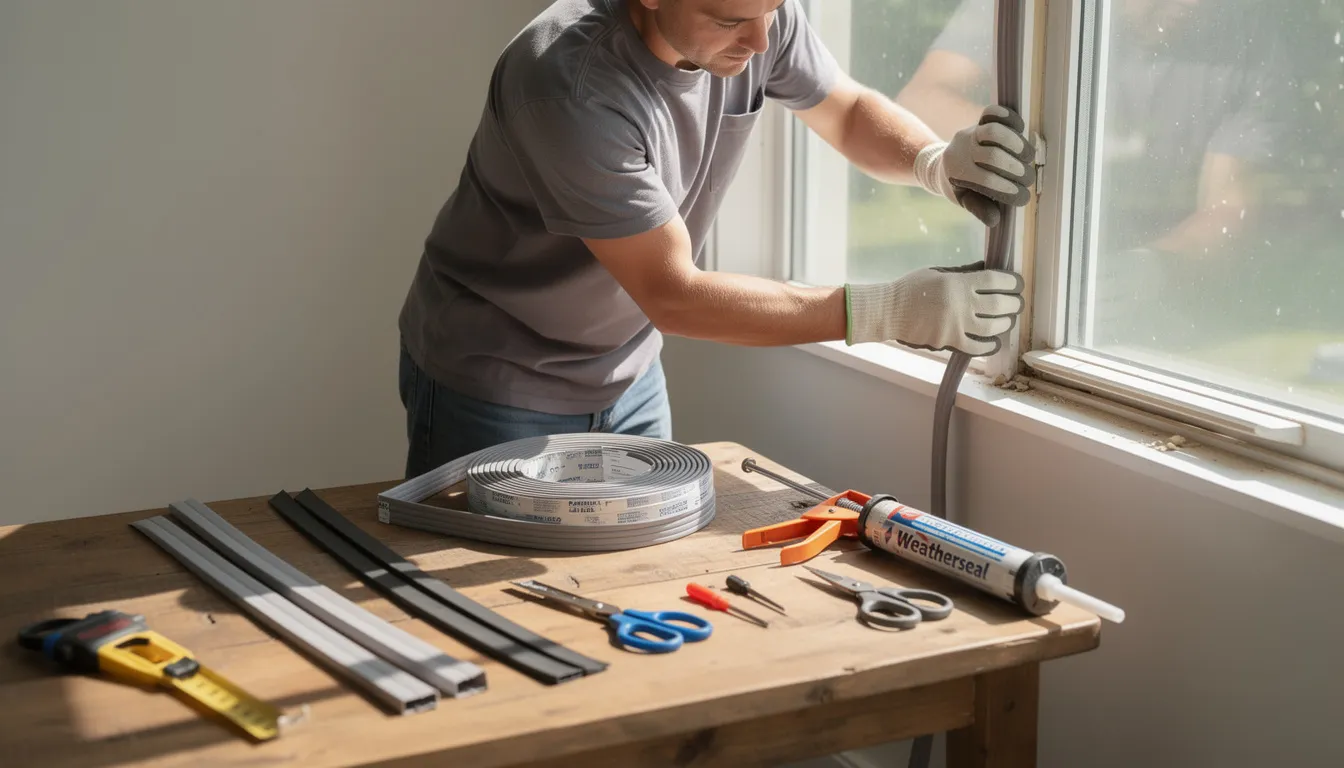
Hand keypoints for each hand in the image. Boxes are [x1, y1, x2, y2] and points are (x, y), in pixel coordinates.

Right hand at [845, 261, 1024, 355]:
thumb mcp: (937, 272)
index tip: (1017, 284)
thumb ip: (964, 271)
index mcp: (958, 282)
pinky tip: (994, 341)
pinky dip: (989, 345)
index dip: (1012, 282)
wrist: (888, 311)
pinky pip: (977, 347)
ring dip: (1005, 323)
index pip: (996, 280)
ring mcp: (956, 326)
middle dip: (1014, 303)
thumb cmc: (910, 288)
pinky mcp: (949, 343)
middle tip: (1017, 303)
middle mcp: (960, 304)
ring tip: (1007, 320)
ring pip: (993, 327)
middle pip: (1000, 304)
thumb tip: (989, 268)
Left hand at [915, 105, 1036, 227]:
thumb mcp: (965, 200)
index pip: (988, 183)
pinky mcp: (978, 122)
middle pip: (993, 157)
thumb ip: (979, 209)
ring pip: (994, 132)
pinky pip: (992, 113)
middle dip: (1017, 170)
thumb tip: (995, 220)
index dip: (1010, 192)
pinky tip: (1021, 128)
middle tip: (1028, 179)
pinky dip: (1009, 117)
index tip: (1024, 198)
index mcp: (958, 174)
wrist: (941, 164)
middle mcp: (962, 151)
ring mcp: (970, 134)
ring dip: (1017, 145)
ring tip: (1028, 157)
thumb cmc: (960, 186)